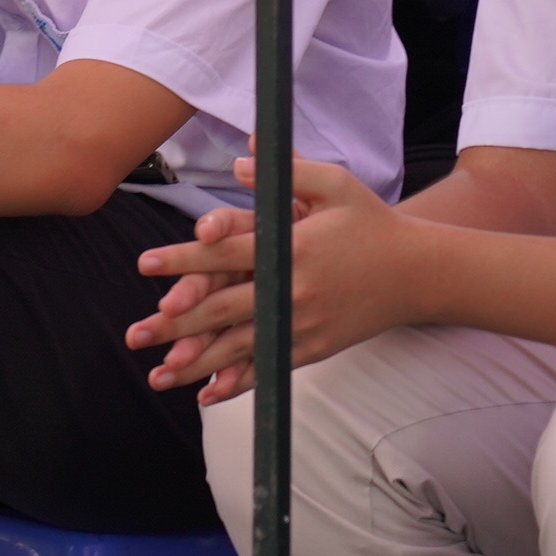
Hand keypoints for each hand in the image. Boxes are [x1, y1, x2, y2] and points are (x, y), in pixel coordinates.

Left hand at [126, 156, 412, 402]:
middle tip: (135, 333)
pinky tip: (206, 395)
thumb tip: (241, 159)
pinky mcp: (314, 347)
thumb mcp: (337, 184)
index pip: (225, 254)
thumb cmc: (371, 223)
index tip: (145, 265)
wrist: (420, 274)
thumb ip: (288, 170)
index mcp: (290, 247)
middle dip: (175, 324)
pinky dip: (238, 383)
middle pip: (223, 309)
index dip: (183, 259)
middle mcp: (291, 290)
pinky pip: (269, 367)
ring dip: (196, 363)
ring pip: (240, 347)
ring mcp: (302, 324)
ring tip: (156, 376)